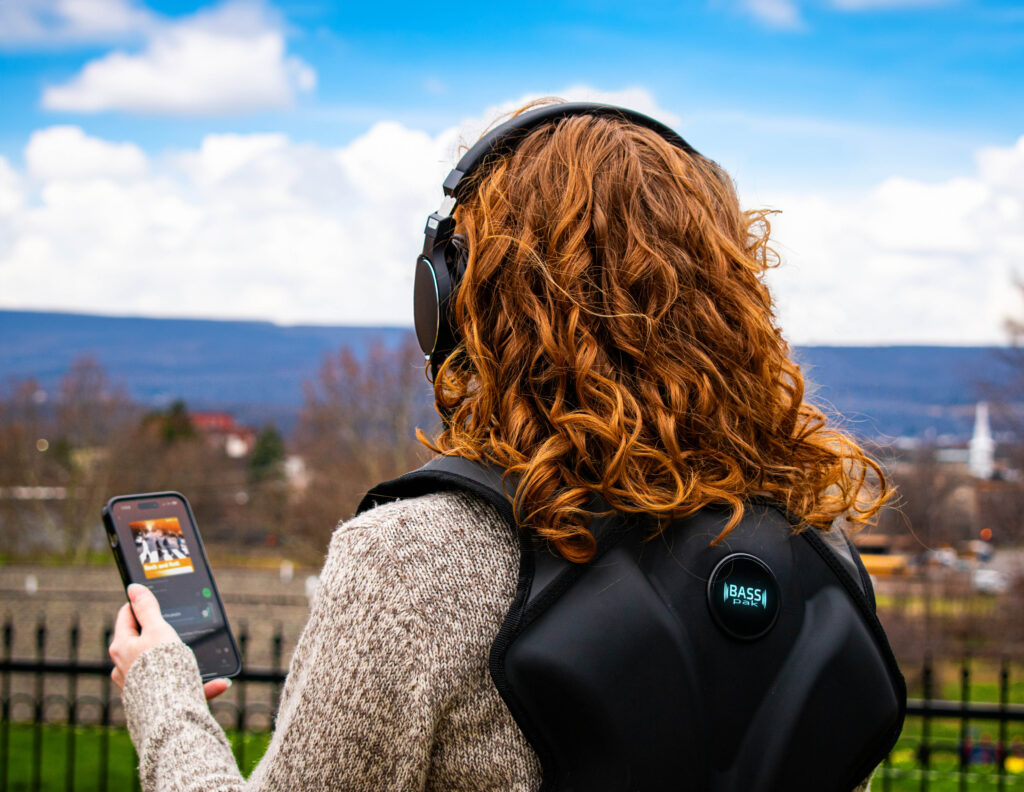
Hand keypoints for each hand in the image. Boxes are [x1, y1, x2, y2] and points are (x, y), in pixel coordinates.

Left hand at [109, 583, 230, 700]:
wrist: (168, 713)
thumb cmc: (161, 667)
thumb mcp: (157, 629)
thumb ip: (147, 608)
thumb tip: (134, 588)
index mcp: (121, 647)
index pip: (126, 615)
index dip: (142, 605)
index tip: (157, 601)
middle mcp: (123, 667)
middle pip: (142, 640)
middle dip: (163, 634)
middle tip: (180, 629)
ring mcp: (137, 685)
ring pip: (162, 666)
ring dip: (184, 661)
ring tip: (202, 660)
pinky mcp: (153, 701)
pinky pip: (178, 687)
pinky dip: (198, 684)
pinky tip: (219, 683)